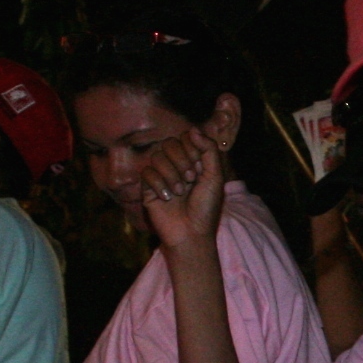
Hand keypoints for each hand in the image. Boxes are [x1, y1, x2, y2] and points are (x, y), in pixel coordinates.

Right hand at [141, 125, 225, 250]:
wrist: (191, 233)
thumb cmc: (206, 209)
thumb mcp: (215, 178)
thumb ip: (209, 151)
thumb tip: (193, 129)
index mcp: (193, 161)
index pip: (185, 138)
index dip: (191, 148)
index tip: (199, 168)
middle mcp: (176, 166)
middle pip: (169, 143)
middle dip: (181, 160)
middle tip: (190, 179)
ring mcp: (161, 176)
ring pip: (157, 157)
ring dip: (171, 174)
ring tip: (180, 192)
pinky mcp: (147, 188)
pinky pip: (147, 173)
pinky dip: (158, 184)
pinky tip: (167, 198)